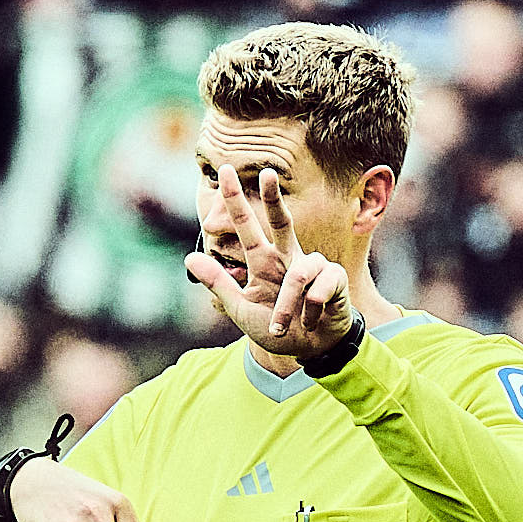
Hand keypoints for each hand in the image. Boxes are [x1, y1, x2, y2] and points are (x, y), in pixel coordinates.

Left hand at [184, 164, 355, 359]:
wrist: (309, 350)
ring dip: (287, 308)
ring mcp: (313, 266)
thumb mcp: (240, 308)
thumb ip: (218, 283)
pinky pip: (316, 291)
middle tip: (266, 172)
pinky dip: (307, 312)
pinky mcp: (334, 278)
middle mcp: (288, 257)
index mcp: (263, 261)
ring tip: (282, 327)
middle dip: (273, 196)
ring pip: (298, 275)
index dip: (235, 199)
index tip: (224, 171)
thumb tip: (189, 258)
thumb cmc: (277, 328)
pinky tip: (311, 321)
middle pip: (281, 219)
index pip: (247, 225)